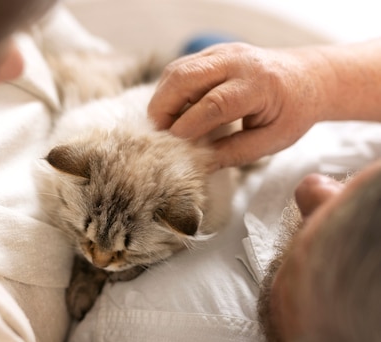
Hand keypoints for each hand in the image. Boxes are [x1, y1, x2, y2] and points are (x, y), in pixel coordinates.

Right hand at [148, 42, 323, 167]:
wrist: (308, 78)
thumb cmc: (292, 112)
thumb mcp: (272, 141)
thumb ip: (235, 153)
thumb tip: (198, 165)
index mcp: (260, 84)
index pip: (214, 103)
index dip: (188, 125)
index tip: (175, 146)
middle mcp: (238, 61)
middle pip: (185, 78)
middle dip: (163, 109)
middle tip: (158, 136)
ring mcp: (222, 52)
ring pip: (176, 70)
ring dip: (162, 99)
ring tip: (163, 126)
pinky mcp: (212, 53)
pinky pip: (179, 69)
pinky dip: (169, 92)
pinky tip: (173, 112)